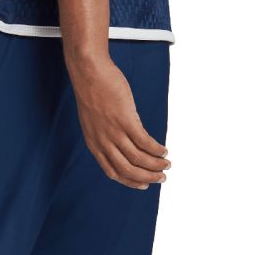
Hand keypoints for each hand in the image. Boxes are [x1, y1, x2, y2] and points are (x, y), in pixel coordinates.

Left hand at [67, 54, 169, 189]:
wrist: (87, 71)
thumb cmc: (92, 92)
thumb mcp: (93, 121)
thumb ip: (104, 135)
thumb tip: (122, 142)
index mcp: (95, 145)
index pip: (113, 172)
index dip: (130, 181)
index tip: (144, 184)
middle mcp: (103, 142)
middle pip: (127, 169)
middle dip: (147, 177)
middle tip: (161, 178)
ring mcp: (114, 131)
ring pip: (137, 158)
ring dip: (155, 164)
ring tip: (167, 164)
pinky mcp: (125, 119)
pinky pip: (144, 141)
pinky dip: (155, 149)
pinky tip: (163, 150)